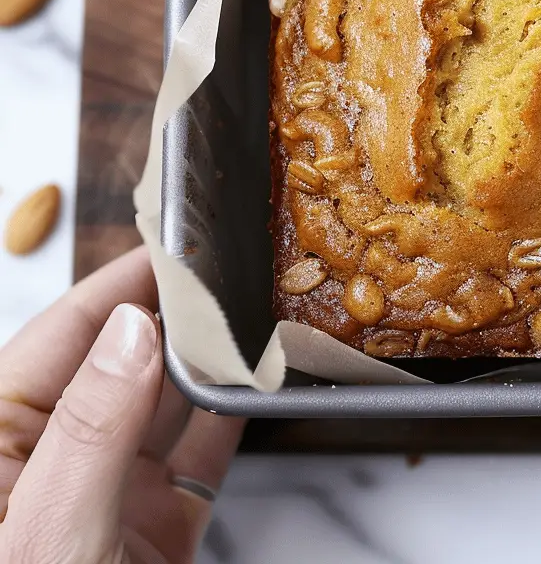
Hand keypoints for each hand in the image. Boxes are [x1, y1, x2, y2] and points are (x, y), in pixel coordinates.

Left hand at [0, 246, 243, 562]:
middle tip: (232, 267)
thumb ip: (93, 426)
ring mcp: (105, 498)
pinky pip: (200, 457)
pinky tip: (260, 383)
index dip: (120, 283)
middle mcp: (52, 463)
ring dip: (212, 362)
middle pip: (122, 360)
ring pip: (166, 404)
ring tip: (257, 312)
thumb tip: (133, 328)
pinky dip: (234, 418)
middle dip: (176, 313)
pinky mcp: (155, 532)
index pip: (62, 336)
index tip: (176, 241)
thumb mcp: (49, 530)